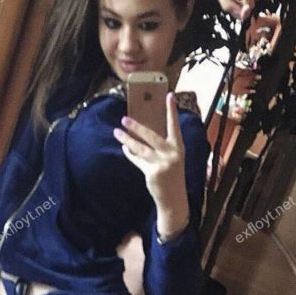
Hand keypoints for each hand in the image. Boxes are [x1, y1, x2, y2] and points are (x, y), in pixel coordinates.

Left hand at [113, 92, 189, 235]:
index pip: (175, 125)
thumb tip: (143, 132)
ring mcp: (162, 164)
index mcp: (178, 147)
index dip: (172, 111)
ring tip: (116, 132)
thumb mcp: (172, 159)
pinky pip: (137, 161)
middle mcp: (172, 154)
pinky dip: (130, 155)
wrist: (173, 199)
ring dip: (127, 140)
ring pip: (140, 149)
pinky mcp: (153, 173)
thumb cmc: (172, 177)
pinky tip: (125, 149)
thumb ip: (162, 147)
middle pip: (151, 136)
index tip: (170, 95)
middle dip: (137, 127)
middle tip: (124, 119)